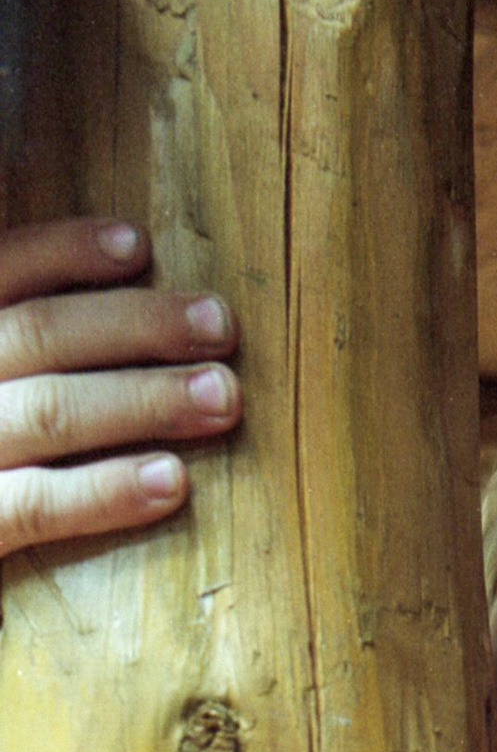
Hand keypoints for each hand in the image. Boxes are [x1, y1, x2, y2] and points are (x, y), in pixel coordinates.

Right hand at [0, 217, 242, 558]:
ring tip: (221, 398)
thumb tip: (97, 278)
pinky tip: (171, 482)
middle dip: (137, 325)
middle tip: (218, 325)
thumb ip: (15, 351)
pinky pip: (36, 505)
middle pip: (38, 334)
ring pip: (49, 410)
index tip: (138, 246)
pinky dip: (106, 490)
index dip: (64, 253)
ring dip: (144, 399)